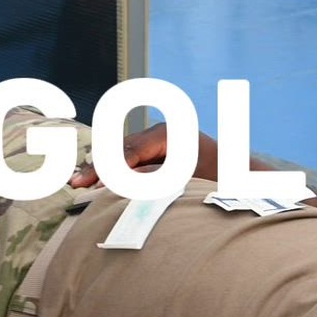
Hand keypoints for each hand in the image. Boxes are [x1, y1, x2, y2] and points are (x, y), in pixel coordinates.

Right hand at [68, 123, 219, 188]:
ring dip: (104, 169)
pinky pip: (130, 159)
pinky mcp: (157, 152)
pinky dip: (115, 169)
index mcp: (166, 133)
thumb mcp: (183, 179)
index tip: (87, 182)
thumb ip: (151, 178)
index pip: (128, 151)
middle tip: (76, 183)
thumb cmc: (217, 177)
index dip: (106, 167)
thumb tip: (118, 180)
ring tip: (81, 182)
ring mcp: (157, 141)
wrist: (239, 176)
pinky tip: (98, 181)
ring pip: (123, 153)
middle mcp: (158, 133)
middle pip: (120, 148)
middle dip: (99, 167)